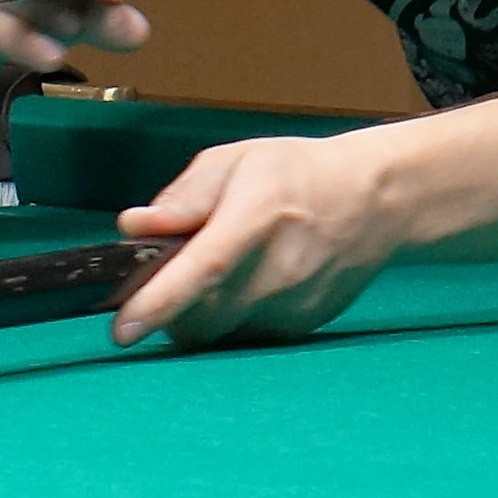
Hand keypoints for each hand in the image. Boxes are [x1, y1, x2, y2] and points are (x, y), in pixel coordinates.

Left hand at [111, 134, 403, 346]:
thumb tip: (133, 227)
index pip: (204, 269)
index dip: (159, 302)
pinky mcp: (301, 327)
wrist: (375, 201)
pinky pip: (244, 335)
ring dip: (197, 314)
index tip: (122, 329)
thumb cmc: (295, 174)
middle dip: (165, 311)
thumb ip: (182, 198)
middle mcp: (281, 269)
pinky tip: (248, 282)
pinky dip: (229, 317)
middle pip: (201, 317)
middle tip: (160, 281)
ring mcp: (296, 305)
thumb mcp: (234, 162)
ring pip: (219, 332)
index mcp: (258, 216)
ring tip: (215, 272)